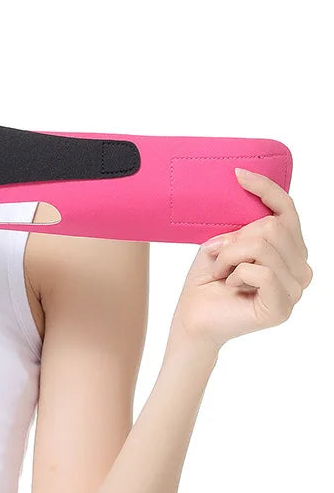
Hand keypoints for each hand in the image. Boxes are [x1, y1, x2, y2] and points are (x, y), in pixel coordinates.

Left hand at [168, 168, 312, 354]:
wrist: (192, 318)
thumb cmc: (207, 281)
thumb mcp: (221, 244)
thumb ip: (242, 226)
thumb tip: (251, 204)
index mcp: (289, 250)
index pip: (287, 211)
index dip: (266, 189)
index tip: (239, 174)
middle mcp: (299, 268)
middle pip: (273, 226)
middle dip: (236, 238)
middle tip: (220, 258)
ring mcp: (294, 289)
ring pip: (264, 245)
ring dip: (230, 256)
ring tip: (222, 273)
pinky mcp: (281, 306)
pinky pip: (260, 270)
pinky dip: (234, 273)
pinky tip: (230, 286)